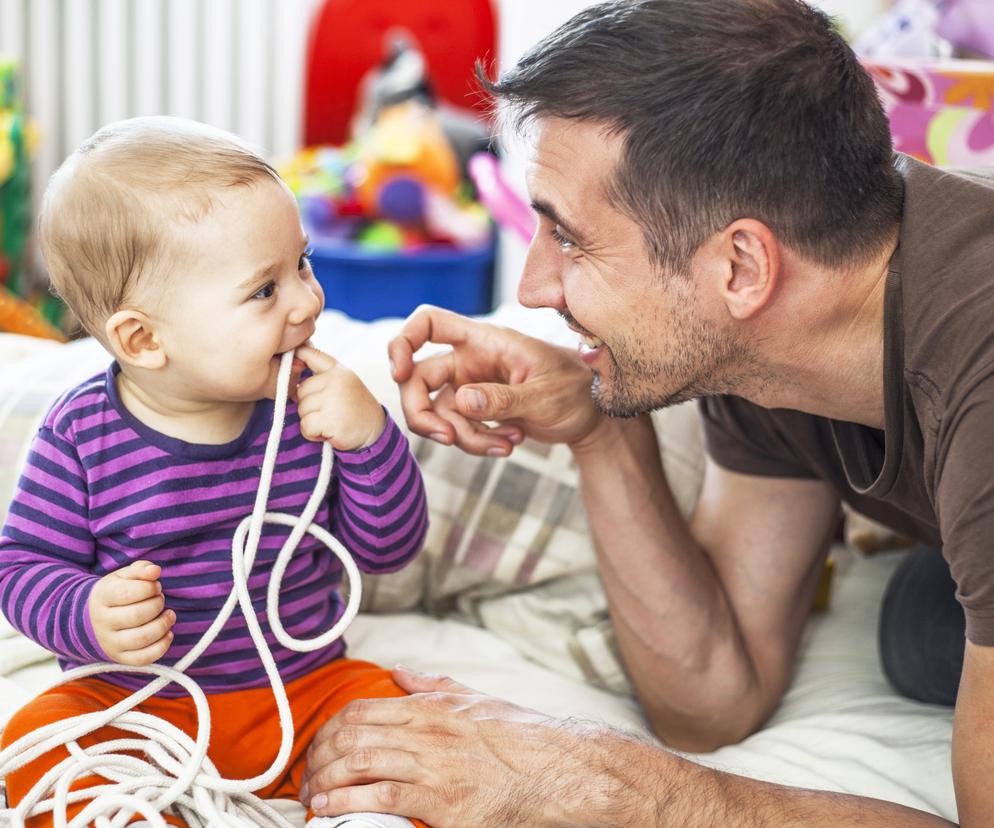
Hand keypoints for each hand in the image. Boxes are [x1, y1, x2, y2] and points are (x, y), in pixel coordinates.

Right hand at [87, 560, 174, 665]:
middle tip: (160, 599)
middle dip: (157, 604)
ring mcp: (111, 643)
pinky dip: (162, 646)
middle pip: (137, 616)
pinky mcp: (121, 658)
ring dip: (163, 625)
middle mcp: (103, 622)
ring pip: (141, 638)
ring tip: (168, 615)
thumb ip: (140, 569)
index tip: (155, 586)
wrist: (94, 619)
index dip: (149, 588)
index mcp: (102, 598)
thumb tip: (155, 571)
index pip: (127, 593)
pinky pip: (143, 658)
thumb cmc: (117, 593)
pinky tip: (168, 633)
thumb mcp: (124, 576)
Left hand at [294, 345, 385, 450]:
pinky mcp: (330, 420)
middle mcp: (336, 381)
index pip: (312, 354)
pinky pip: (305, 426)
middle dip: (309, 405)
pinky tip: (328, 432)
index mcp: (339, 371)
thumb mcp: (344, 383)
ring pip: (302, 409)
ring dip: (311, 420)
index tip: (295, 355)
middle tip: (328, 411)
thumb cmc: (355, 408)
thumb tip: (295, 362)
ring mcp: (333, 400)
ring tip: (330, 421)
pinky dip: (313, 434)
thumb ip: (323, 374)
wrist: (375, 431)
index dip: (299, 353)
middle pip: (301, 391)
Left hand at [299, 669, 639, 826]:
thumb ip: (433, 685)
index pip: (362, 710)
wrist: (556, 769)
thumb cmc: (520, 738)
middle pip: (352, 736)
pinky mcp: (441, 803)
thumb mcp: (475, 699)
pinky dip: (346, 804)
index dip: (330, 730)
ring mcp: (432, 766)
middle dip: (319, 757)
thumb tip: (400, 671)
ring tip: (312, 796)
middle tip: (307, 775)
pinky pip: (380, 799)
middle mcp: (427, 732)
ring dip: (325, 782)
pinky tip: (329, 811)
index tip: (319, 746)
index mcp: (432, 708)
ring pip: (359, 764)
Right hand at [387, 305, 603, 456]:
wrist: (592, 414)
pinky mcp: (477, 411)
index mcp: (483, 340)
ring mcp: (470, 386)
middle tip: (448, 439)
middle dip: (425, 415)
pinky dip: (477, 442)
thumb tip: (462, 401)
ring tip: (507, 443)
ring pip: (439, 414)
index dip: (403, 342)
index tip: (399, 372)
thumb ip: (504, 398)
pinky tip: (510, 443)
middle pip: (418, 379)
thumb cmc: (575, 390)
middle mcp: (469, 360)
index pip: (428, 323)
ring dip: (465, 437)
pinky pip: (458, 429)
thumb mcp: (545, 394)